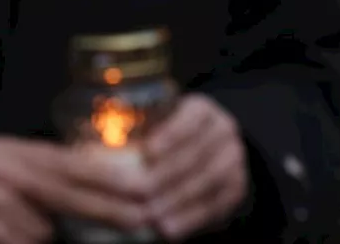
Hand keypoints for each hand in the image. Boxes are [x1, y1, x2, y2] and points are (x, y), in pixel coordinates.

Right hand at [0, 136, 147, 243]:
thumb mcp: (6, 166)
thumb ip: (46, 170)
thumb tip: (109, 174)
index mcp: (6, 152)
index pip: (67, 163)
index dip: (108, 176)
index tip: (142, 186)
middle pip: (65, 194)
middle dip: (108, 209)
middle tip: (142, 217)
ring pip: (44, 230)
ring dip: (54, 235)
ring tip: (41, 228)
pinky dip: (29, 243)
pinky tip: (19, 237)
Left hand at [141, 94, 249, 240]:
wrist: (204, 154)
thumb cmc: (167, 140)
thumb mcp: (155, 127)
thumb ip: (137, 133)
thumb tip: (103, 145)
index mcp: (202, 109)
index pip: (191, 117)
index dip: (170, 134)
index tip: (147, 152)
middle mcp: (223, 129)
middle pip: (196, 152)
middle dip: (166, 175)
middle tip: (140, 193)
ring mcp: (233, 159)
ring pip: (207, 179)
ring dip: (177, 200)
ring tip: (152, 216)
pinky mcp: (237, 187)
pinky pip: (215, 205)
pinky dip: (190, 218)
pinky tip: (169, 229)